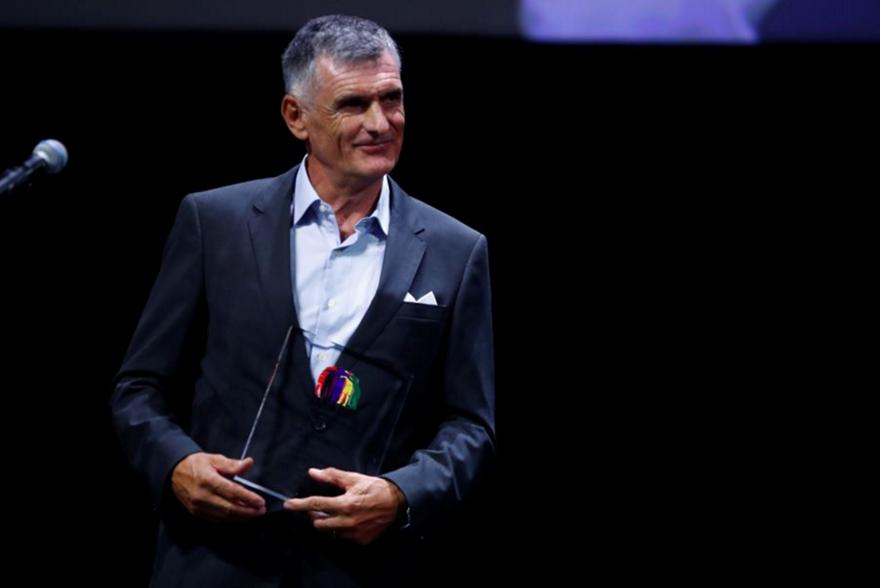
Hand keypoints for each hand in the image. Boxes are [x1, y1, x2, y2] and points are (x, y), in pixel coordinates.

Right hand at [171, 452, 265, 521]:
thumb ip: (232, 464)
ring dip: (241, 516)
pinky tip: (240, 515)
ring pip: (224, 516)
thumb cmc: (196, 464)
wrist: (175, 473)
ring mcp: (198, 507)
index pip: (232, 492)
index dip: (248, 498)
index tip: (260, 501)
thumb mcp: (214, 459)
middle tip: (261, 510)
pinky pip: (217, 519)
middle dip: (248, 511)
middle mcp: (202, 496)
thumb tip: (248, 463)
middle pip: (229, 508)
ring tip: (254, 513)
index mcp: (208, 480)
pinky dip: (231, 518)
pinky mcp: (197, 513)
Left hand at [284, 467, 405, 544]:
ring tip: (335, 512)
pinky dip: (341, 528)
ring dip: (328, 522)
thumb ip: (332, 476)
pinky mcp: (360, 540)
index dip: (300, 504)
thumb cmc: (374, 488)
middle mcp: (348, 521)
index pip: (316, 504)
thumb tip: (313, 472)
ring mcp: (354, 533)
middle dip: (315, 515)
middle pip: (319, 523)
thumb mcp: (354, 479)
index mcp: (345, 504)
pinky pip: (343, 536)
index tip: (288, 505)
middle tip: (320, 506)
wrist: (397, 502)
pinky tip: (349, 519)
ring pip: (330, 531)